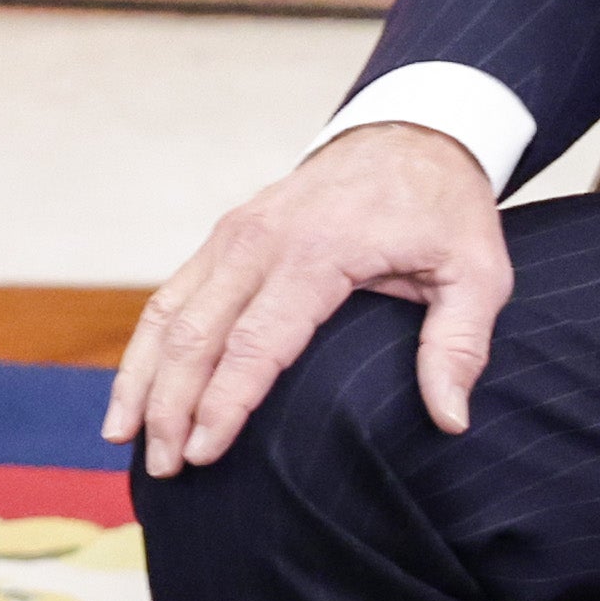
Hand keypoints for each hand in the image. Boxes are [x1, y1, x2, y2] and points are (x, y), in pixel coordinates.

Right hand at [108, 122, 508, 478]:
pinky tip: (136, 389)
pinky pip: (171, 292)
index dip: (223, 404)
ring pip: (167, 311)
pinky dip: (146, 344)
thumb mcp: (477, 273)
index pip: (255, 342)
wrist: (412, 133)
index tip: (202, 454)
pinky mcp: (224, 235)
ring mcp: (235, 233)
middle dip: (170, 405)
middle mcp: (262, 240)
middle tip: (163, 467)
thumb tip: (450, 420)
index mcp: (319, 252)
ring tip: (122, 438)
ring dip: (142, 377)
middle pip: (196, 333)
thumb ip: (459, 346)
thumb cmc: (444, 211)